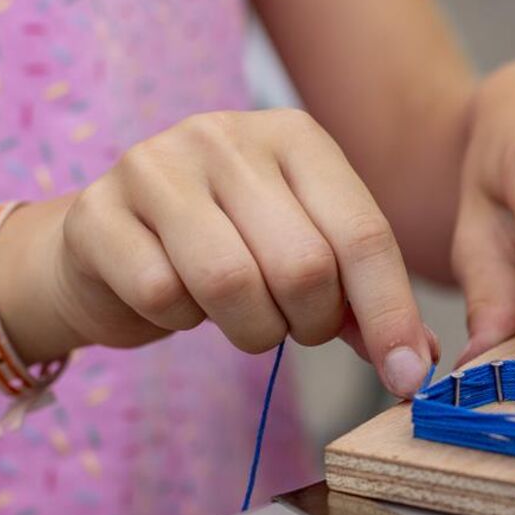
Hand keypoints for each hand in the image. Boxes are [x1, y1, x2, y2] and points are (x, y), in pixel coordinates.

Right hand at [12, 109, 436, 397]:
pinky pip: (162, 296)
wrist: (107, 248)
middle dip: (310, 324)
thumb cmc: (229, 252)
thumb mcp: (309, 259)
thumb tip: (418, 361)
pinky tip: (178, 301)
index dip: (390, 315)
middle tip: (294, 326)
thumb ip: (364, 303)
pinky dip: (181, 321)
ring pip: (231, 284)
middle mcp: (225, 137)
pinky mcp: (96, 213)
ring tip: (242, 317)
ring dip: (251, 329)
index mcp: (296, 137)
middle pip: (303, 265)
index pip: (364, 234)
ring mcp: (154, 166)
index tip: (406, 377)